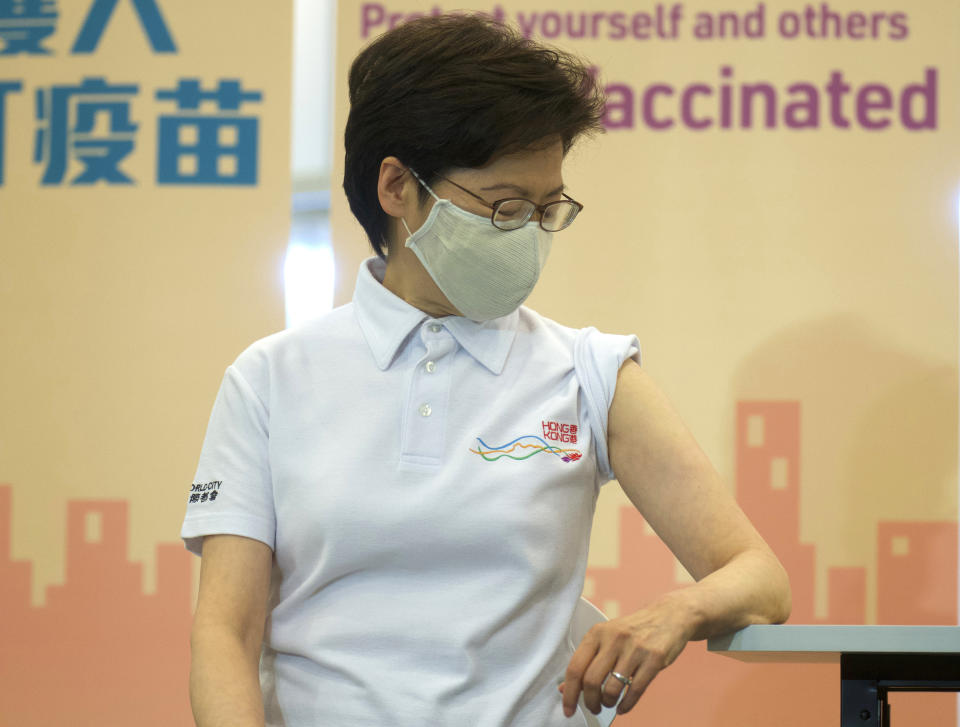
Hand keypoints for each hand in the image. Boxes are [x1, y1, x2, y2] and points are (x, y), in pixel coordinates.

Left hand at [559, 596, 695, 717]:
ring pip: (612, 688)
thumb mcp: (607, 637)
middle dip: (590, 701)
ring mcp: (635, 648)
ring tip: (609, 703)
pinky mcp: (654, 658)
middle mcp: (614, 639)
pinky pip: (635, 690)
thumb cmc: (633, 630)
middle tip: (593, 707)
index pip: (575, 667)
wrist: (669, 615)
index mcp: (597, 633)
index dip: (569, 693)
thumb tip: (565, 688)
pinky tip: (622, 707)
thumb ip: (587, 660)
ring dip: (608, 703)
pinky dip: (626, 705)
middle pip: (591, 680)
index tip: (568, 709)